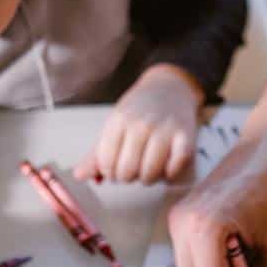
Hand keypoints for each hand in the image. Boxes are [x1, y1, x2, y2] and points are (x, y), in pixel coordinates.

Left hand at [75, 64, 201, 183]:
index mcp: (119, 120)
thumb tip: (80, 175)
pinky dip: (169, 175)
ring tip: (148, 167)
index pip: (106, 163)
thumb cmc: (140, 110)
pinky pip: (174, 170)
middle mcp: (141, 125)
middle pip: (126, 172)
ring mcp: (165, 131)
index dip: (109, 172)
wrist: (171, 87)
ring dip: (148, 178)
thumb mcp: (115, 124)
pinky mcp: (186, 137)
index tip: (115, 167)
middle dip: (128, 177)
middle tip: (133, 167)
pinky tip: (166, 166)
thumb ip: (97, 153)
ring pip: (149, 175)